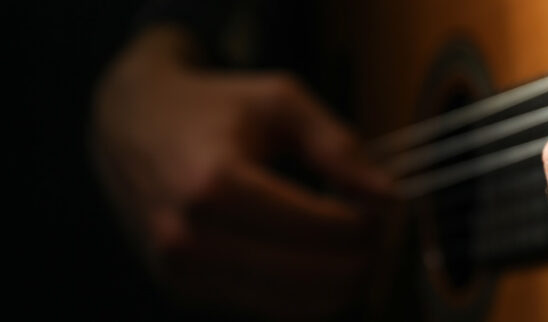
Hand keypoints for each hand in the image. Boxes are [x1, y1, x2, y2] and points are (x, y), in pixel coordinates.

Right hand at [93, 26, 392, 318]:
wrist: (129, 124)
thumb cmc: (210, 107)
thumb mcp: (280, 100)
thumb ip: (338, 146)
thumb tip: (388, 195)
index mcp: (212, 183)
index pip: (321, 230)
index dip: (369, 221)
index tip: (384, 202)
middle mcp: (190, 238)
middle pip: (315, 278)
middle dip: (364, 256)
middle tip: (376, 225)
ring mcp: (184, 273)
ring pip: (299, 308)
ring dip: (342, 281)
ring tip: (350, 239)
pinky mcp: (187, 292)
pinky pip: (272, 310)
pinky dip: (308, 291)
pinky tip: (314, 252)